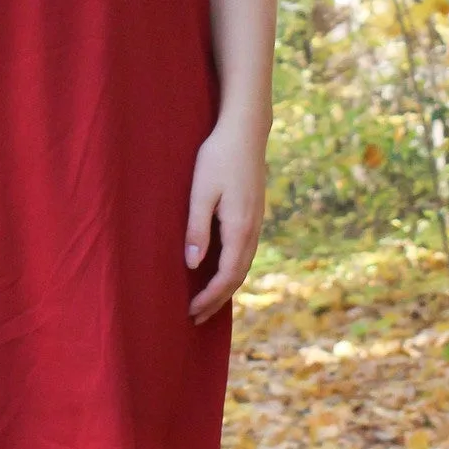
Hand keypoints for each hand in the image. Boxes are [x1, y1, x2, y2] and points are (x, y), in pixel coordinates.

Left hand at [184, 118, 266, 324]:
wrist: (246, 130)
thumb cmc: (218, 157)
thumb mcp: (200, 192)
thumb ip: (197, 229)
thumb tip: (194, 265)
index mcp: (240, 228)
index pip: (226, 275)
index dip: (210, 297)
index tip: (191, 311)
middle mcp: (253, 230)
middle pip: (238, 276)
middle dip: (217, 300)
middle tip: (196, 318)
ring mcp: (257, 222)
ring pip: (244, 265)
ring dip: (226, 287)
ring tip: (207, 302)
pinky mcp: (254, 214)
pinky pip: (245, 252)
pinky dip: (233, 270)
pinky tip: (220, 271)